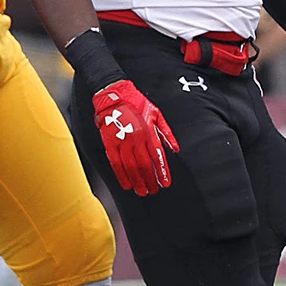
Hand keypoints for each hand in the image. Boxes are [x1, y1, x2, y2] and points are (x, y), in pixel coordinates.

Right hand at [92, 80, 177, 196]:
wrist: (114, 94)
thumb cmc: (136, 103)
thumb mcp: (157, 114)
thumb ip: (167, 133)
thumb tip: (175, 149)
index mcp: (149, 131)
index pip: (157, 156)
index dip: (162, 171)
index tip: (165, 183)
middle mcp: (136, 138)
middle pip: (145, 164)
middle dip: (150, 180)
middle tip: (153, 190)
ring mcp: (122, 140)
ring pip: (131, 166)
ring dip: (137, 181)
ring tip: (142, 191)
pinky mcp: (109, 142)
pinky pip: (115, 162)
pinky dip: (121, 175)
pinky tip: (126, 184)